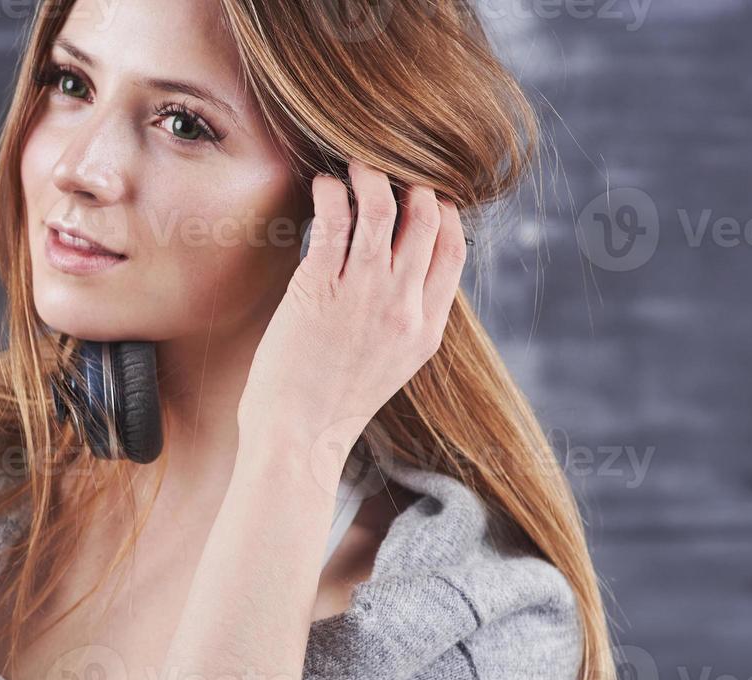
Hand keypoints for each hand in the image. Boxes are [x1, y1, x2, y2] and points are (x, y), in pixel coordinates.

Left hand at [238, 157, 468, 454]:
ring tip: (354, 166)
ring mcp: (364, 295)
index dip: (443, 212)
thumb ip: (402, 323)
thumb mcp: (389, 367)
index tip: (423, 195)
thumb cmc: (329, 408)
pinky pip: (335, 220)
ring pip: (385, 208)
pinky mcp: (319, 289)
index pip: (453, 250)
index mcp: (425, 328)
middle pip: (426, 220)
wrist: (298, 440)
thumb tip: (397, 281)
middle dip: (410, 184)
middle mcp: (403, 306)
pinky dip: (331, 192)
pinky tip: (322, 187)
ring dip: (371, 176)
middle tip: (384, 172)